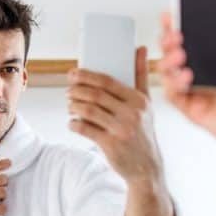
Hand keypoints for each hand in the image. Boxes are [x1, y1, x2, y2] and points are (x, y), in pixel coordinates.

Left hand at [67, 46, 162, 182]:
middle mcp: (131, 113)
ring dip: (73, 106)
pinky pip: (85, 129)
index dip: (85, 75)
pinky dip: (74, 124)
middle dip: (76, 90)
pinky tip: (72, 122)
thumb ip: (141, 76)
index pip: (107, 81)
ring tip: (69, 105)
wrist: (146, 167)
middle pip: (95, 94)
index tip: (72, 73)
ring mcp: (121, 129)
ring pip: (87, 110)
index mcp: (139, 100)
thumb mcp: (146, 104)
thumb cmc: (143, 130)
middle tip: (68, 90)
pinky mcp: (111, 145)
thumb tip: (141, 48)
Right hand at [157, 0, 215, 156]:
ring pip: (168, 72)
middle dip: (167, 40)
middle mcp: (206, 73)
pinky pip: (174, 96)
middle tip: (173, 32)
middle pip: (173, 53)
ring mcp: (198, 91)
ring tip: (180, 52)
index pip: (190, 37)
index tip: (171, 13)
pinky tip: (186, 75)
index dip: (176, 25)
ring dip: (167, 60)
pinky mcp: (194, 110)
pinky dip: (174, 83)